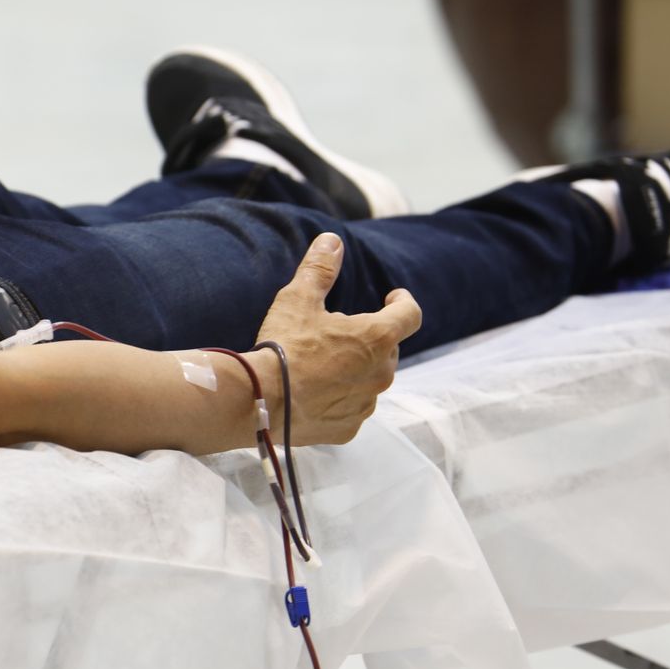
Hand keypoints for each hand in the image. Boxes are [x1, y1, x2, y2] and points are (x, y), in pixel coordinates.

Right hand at [255, 232, 421, 444]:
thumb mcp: (298, 299)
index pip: (410, 315)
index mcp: (377, 337)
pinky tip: (316, 393)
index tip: (392, 296)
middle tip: (339, 333)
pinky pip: (353, 408)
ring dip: (357, 370)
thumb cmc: (284, 346)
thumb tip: (333, 241)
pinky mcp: (348, 427)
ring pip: (371, 380)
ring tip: (324, 365)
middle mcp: (381, 373)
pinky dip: (340, 398)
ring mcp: (366, 403)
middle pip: (388, 349)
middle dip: (371, 338)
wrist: (260, 400)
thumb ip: (320, 269)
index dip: (403, 302)